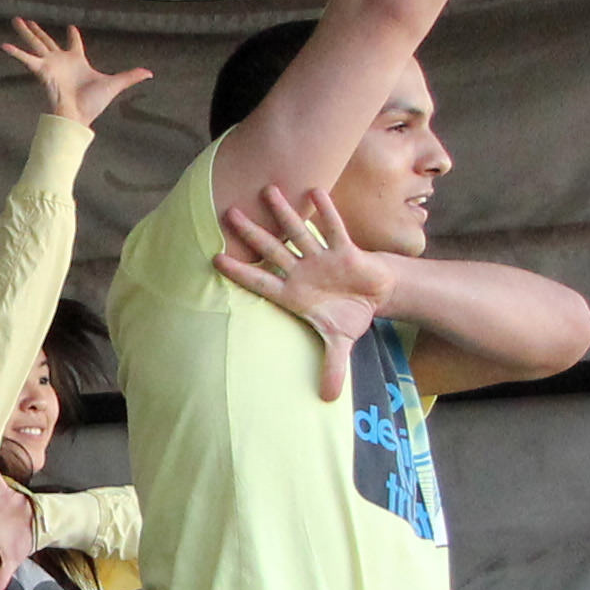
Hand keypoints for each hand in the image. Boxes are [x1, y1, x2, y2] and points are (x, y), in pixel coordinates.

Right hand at [1, 15, 151, 130]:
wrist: (79, 117)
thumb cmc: (94, 104)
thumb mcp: (115, 84)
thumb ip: (130, 76)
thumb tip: (150, 73)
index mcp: (77, 61)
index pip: (74, 44)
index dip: (73, 35)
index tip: (71, 26)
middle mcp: (61, 61)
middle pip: (47, 40)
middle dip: (37, 30)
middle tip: (26, 19)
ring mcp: (50, 65)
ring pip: (36, 44)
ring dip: (25, 32)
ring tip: (15, 19)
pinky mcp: (42, 71)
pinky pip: (27, 60)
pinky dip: (16, 53)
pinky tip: (4, 45)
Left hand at [215, 183, 399, 401]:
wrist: (374, 296)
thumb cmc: (348, 314)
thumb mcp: (339, 342)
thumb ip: (331, 367)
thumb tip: (328, 400)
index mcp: (293, 294)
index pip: (260, 282)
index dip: (239, 272)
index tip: (215, 260)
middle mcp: (302, 271)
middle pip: (272, 250)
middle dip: (252, 234)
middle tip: (228, 213)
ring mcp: (322, 258)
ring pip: (299, 232)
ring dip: (284, 213)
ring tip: (267, 190)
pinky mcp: (345, 250)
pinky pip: (334, 229)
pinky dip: (326, 212)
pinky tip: (314, 190)